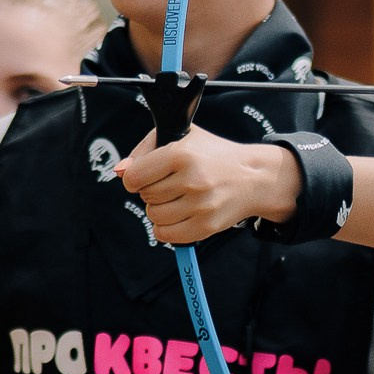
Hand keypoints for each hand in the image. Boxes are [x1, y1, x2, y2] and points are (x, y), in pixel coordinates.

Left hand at [116, 126, 301, 243]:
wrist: (254, 177)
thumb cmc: (212, 155)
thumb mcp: (182, 138)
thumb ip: (144, 151)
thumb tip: (119, 172)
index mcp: (181, 154)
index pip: (134, 177)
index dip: (135, 178)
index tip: (145, 176)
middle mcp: (191, 180)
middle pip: (145, 197)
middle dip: (152, 191)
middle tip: (171, 184)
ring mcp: (200, 205)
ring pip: (154, 216)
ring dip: (160, 209)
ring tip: (177, 199)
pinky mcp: (207, 226)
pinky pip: (167, 235)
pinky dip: (166, 228)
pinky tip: (178, 215)